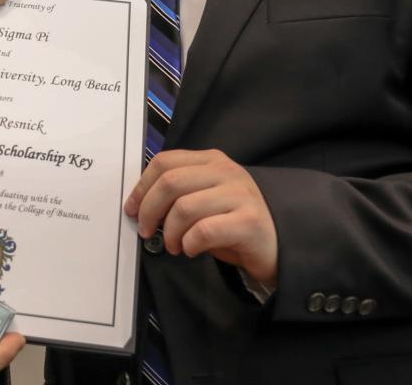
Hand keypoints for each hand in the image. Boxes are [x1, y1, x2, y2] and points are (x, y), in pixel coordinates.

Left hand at [126, 149, 278, 289]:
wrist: (279, 244)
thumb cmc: (234, 223)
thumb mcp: (205, 200)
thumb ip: (179, 194)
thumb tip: (140, 205)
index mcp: (211, 161)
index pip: (165, 162)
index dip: (142, 186)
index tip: (132, 208)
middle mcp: (226, 172)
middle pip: (170, 182)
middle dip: (149, 210)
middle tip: (146, 231)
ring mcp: (240, 195)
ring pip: (184, 207)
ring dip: (170, 232)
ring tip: (174, 245)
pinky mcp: (249, 222)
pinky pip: (204, 231)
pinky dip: (190, 243)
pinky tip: (192, 249)